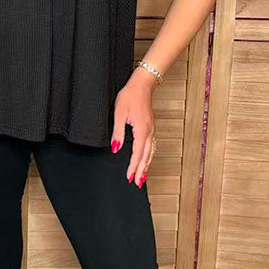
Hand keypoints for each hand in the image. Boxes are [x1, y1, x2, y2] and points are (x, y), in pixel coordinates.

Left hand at [111, 70, 156, 186]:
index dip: (132, 167)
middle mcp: (149, 132)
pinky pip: (152, 146)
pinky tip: (147, 160)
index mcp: (141, 130)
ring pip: (151, 152)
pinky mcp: (151, 127)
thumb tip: (115, 148)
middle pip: (146, 156)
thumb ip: (117, 133)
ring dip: (146, 165)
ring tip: (142, 177)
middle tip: (136, 183)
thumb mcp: (119, 114)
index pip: (137, 154)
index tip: (128, 177)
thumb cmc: (130, 96)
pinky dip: (149, 156)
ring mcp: (151, 130)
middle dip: (141, 171)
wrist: (142, 84)